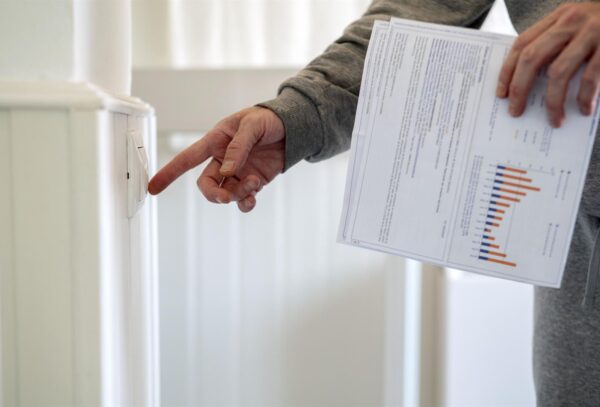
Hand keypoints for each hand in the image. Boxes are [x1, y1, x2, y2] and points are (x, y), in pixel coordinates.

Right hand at [148, 106, 284, 211]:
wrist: (291, 128)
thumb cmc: (267, 119)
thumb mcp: (252, 125)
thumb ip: (239, 147)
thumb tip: (228, 171)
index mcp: (216, 141)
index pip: (187, 158)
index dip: (169, 172)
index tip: (153, 188)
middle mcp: (222, 160)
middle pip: (206, 185)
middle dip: (215, 194)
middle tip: (228, 197)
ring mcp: (237, 173)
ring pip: (226, 194)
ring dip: (237, 195)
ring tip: (254, 184)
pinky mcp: (252, 182)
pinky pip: (242, 200)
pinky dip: (246, 203)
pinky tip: (254, 197)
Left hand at [496, 2, 599, 126]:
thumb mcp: (578, 25)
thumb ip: (556, 43)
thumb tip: (528, 82)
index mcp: (559, 17)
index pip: (521, 44)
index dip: (507, 70)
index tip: (501, 94)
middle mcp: (572, 22)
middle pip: (532, 58)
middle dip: (520, 88)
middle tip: (516, 112)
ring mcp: (592, 33)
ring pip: (558, 72)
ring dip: (552, 101)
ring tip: (553, 120)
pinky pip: (590, 77)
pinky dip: (584, 97)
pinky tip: (583, 110)